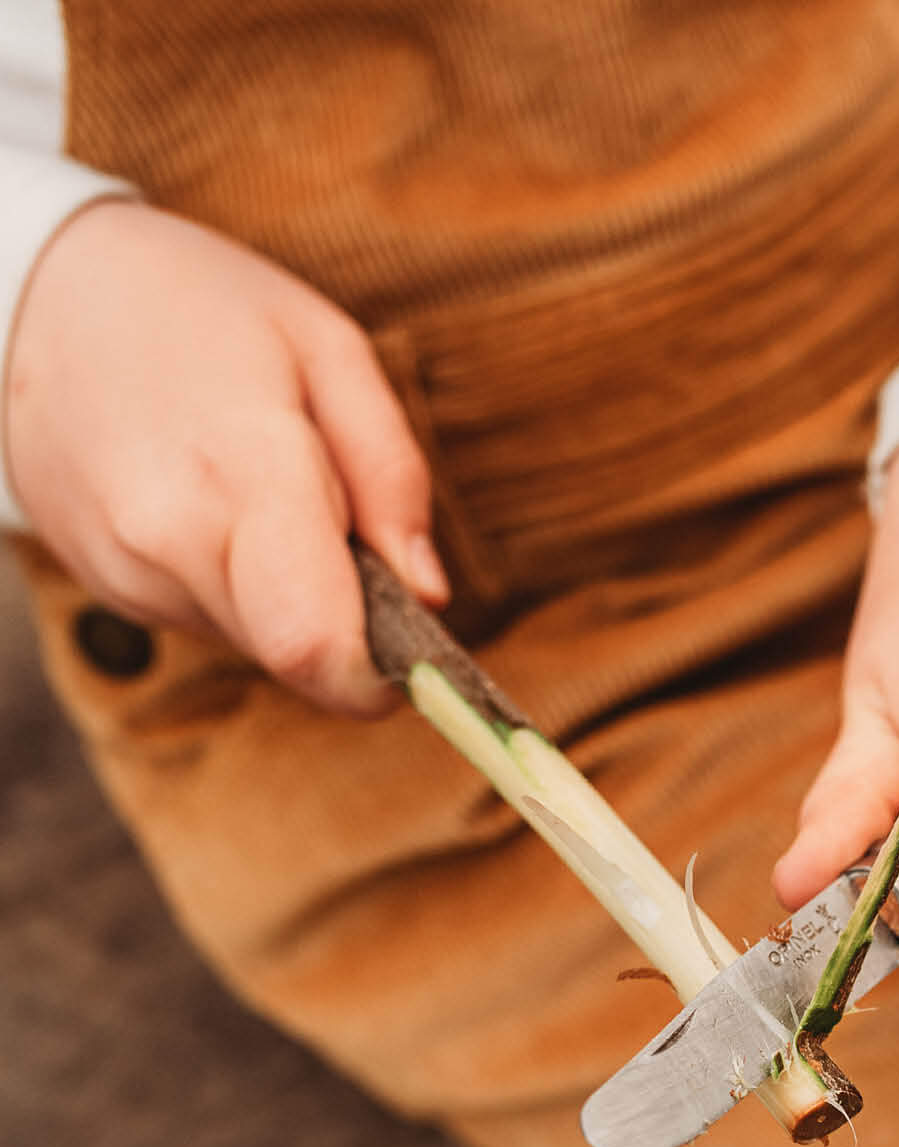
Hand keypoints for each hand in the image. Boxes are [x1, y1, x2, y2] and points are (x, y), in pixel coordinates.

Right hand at [3, 201, 446, 714]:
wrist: (34, 293)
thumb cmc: (200, 308)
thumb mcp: (329, 351)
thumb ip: (393, 478)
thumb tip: (431, 593)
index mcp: (243, 476)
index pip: (318, 648)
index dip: (381, 672)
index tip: (416, 648)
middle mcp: (172, 541)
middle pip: (300, 658)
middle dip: (347, 622)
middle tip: (343, 530)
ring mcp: (128, 571)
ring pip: (258, 643)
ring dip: (290, 596)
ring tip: (262, 494)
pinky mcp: (106, 585)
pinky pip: (209, 619)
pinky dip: (238, 584)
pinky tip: (212, 505)